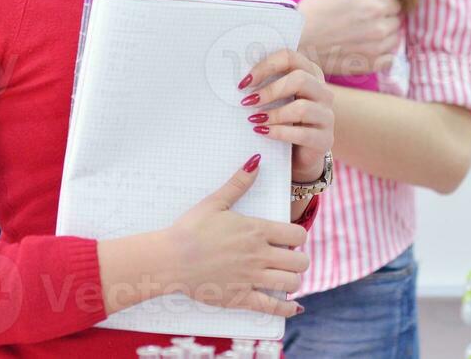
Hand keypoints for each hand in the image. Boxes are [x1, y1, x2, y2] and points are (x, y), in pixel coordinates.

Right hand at [165, 156, 309, 315]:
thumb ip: (238, 183)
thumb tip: (255, 161)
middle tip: (287, 258)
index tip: (288, 238)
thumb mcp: (215, 202)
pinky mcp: (240, 299)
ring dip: (293, 281)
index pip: (297, 235)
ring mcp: (251, 279)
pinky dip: (287, 310)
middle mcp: (259, 255)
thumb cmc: (190, 229)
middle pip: (300, 261)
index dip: (298, 237)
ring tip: (284, 277)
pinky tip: (293, 308)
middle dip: (298, 260)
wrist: (170, 259)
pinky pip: (273, 309)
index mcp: (256, 230)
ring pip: (291, 284)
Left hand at [240, 47, 333, 182]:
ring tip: (254, 120)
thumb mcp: (275, 100)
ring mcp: (327, 116)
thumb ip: (264, 85)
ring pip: (302, 108)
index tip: (245, 82)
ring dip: (274, 114)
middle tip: (248, 101)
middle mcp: (322, 91)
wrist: (299, 156)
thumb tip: (241, 80)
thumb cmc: (283, 121)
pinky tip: (263, 132)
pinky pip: (302, 134)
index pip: (290, 57)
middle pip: (300, 79)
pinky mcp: (325, 139)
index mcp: (310, 74)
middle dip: (270, 90)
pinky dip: (279, 132)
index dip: (266, 66)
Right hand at [296, 0, 404, 77]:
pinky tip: (364, 48)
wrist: (295, 41)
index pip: (395, 3)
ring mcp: (375, 51)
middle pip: (396, 21)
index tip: (364, 5)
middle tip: (360, 18)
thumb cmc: (315, 10)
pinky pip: (389, 59)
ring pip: (394, 39)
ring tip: (361, 32)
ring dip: (384, 35)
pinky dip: (382, 54)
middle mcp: (379, 30)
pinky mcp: (368, 67)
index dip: (381, 2)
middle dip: (383, 17)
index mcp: (374, 8)